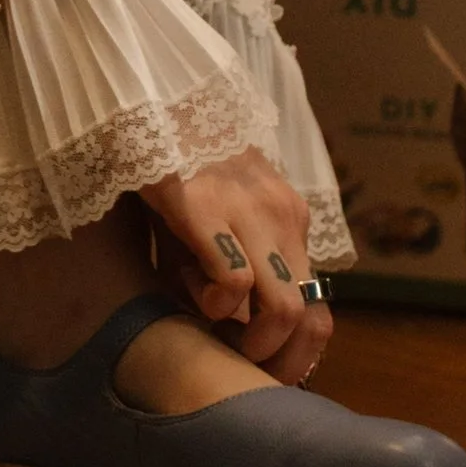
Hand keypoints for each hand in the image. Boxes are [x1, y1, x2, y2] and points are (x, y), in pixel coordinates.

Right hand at [139, 147, 328, 377]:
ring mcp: (249, 209)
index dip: (295, 357)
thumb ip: (229, 265)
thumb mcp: (215, 217)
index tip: (259, 373)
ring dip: (250, 340)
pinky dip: (215, 302)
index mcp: (289, 219)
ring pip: (283, 307)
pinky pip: (234, 279)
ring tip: (212, 330)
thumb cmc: (174, 162)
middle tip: (236, 368)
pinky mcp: (202, 205)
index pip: (320, 310)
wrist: (145, 93)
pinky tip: (189, 287)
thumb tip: (229, 331)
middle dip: (275, 361)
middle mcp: (283, 215)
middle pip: (311, 319)